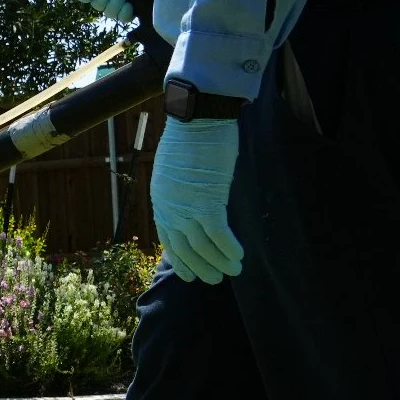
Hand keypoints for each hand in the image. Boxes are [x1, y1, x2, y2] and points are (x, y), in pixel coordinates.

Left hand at [150, 117, 243, 283]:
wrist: (196, 118)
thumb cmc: (190, 139)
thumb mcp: (176, 170)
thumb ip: (181, 191)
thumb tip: (194, 204)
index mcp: (161, 200)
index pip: (167, 238)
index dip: (180, 259)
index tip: (188, 274)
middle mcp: (169, 207)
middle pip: (184, 247)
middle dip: (200, 267)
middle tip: (215, 280)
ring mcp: (186, 205)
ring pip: (202, 245)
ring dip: (219, 262)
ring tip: (234, 271)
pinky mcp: (207, 200)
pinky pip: (218, 233)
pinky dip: (228, 248)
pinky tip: (239, 256)